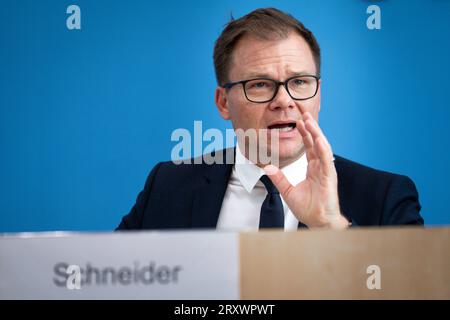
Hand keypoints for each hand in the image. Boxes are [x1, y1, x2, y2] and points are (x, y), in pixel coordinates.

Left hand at [264, 112, 348, 228]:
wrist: (318, 222)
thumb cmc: (308, 208)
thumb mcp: (288, 191)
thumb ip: (279, 178)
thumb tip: (267, 167)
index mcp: (313, 167)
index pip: (309, 146)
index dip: (304, 133)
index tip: (298, 121)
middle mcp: (321, 166)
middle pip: (316, 142)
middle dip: (310, 127)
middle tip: (303, 113)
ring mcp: (326, 170)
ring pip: (322, 146)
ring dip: (316, 133)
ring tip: (309, 120)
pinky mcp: (329, 176)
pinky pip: (326, 159)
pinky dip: (322, 147)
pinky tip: (318, 138)